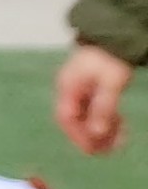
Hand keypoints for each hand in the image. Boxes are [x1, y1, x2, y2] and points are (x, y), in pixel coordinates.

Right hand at [56, 41, 131, 155]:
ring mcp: (76, 89)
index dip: (78, 136)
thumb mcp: (111, 83)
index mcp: (68, 87)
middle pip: (73, 120)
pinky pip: (90, 111)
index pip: (66, 117)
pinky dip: (103, 121)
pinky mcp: (86, 89)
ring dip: (99, 131)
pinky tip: (118, 124)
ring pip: (83, 117)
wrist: (114, 38)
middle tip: (112, 149)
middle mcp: (68, 89)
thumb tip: (97, 133)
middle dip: (91, 137)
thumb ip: (103, 107)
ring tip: (120, 139)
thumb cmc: (110, 58)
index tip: (95, 150)